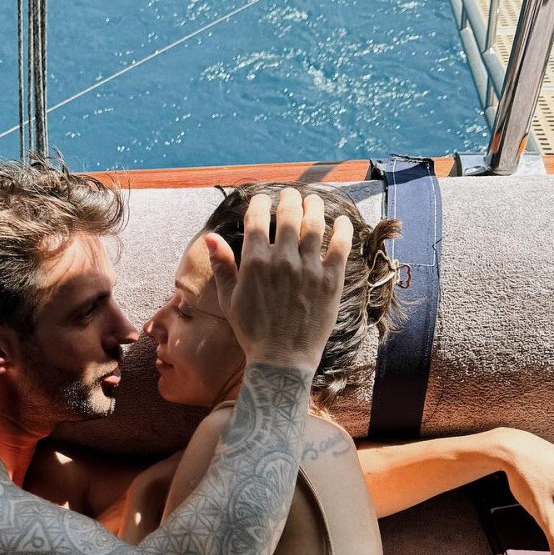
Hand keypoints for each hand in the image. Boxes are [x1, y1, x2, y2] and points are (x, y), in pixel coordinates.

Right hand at [206, 189, 352, 375]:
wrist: (282, 360)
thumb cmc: (252, 331)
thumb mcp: (229, 299)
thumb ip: (222, 266)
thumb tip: (211, 238)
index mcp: (255, 263)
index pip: (257, 218)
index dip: (259, 203)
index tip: (262, 199)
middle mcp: (282, 260)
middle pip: (288, 214)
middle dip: (289, 199)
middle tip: (290, 194)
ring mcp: (309, 269)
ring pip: (315, 224)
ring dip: (314, 206)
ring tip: (313, 200)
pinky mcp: (331, 280)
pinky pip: (340, 246)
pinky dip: (343, 228)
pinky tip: (342, 220)